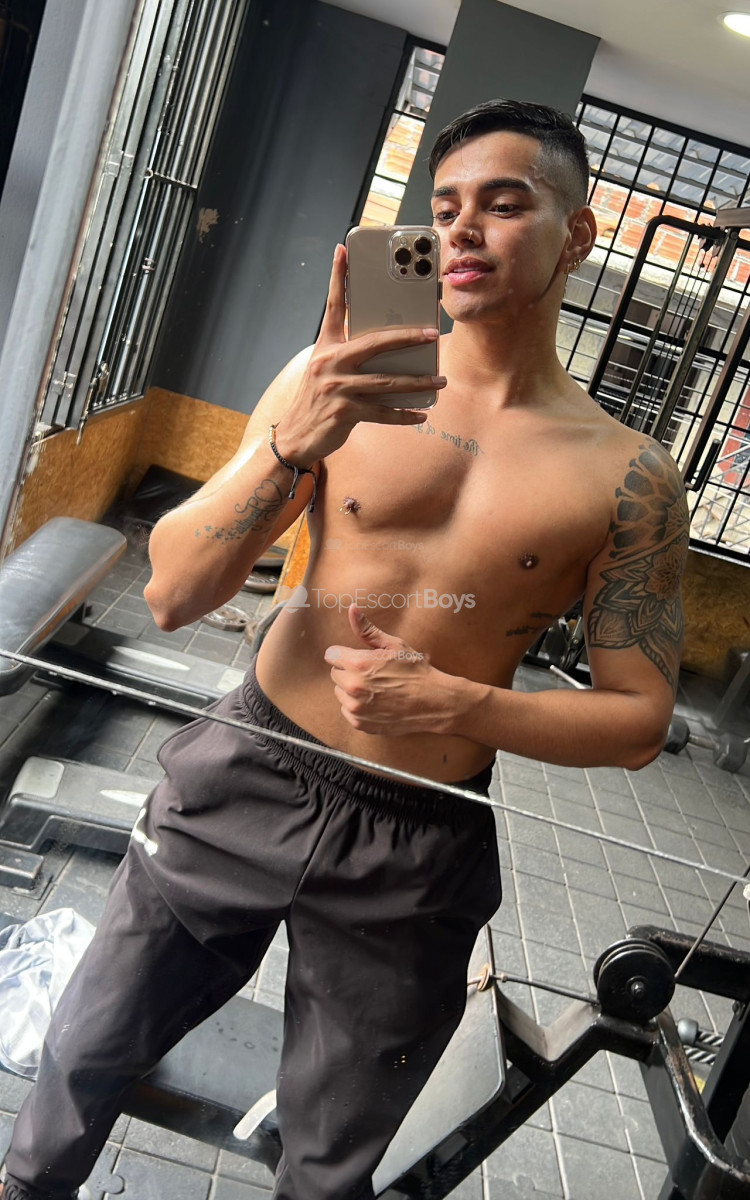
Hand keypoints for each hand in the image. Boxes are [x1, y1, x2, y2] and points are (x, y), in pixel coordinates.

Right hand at [273, 245, 445, 466]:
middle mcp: (329, 363)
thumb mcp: (325, 370)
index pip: (333, 306)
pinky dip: (404, 414)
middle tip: (433, 334)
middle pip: (375, 343)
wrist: (296, 437)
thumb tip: (389, 347)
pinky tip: (422, 413)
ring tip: (440, 381)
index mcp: (325, 347)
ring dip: (417, 382)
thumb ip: (349, 354)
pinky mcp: (344, 412)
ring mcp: (337, 388)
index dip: (337, 277)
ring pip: (386, 382)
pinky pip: (383, 412)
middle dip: (407, 337)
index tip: (343, 250)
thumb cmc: (317, 401)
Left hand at [323, 604, 453, 734]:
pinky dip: (357, 707)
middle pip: (335, 674)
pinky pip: (347, 711)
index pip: (331, 655)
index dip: (345, 654)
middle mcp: (353, 687)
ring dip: (352, 690)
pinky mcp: (360, 723)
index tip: (358, 658)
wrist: (434, 702)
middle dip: (349, 671)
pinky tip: (376, 703)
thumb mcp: (394, 645)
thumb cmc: (415, 671)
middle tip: (372, 673)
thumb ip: (368, 629)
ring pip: (340, 693)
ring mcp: (356, 708)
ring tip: (375, 688)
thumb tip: (352, 609)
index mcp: (358, 664)